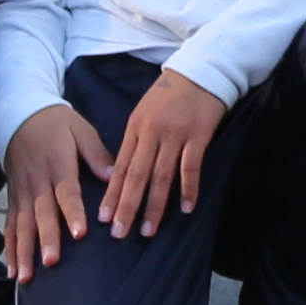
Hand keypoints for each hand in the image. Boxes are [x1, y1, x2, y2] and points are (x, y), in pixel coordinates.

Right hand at [1, 103, 100, 277]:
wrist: (20, 115)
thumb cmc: (58, 124)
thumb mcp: (81, 129)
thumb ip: (96, 154)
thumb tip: (113, 177)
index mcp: (57, 163)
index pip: (66, 191)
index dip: (72, 212)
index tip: (80, 233)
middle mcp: (37, 181)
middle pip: (41, 213)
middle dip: (46, 238)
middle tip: (52, 262)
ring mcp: (22, 192)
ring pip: (22, 225)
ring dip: (24, 251)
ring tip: (26, 276)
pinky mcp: (13, 198)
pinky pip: (10, 226)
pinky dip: (9, 248)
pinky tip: (13, 269)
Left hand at [99, 68, 230, 235]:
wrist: (201, 71)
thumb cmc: (170, 94)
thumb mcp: (144, 112)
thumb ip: (135, 140)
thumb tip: (122, 173)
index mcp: (135, 127)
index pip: (120, 167)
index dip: (112, 194)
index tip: (104, 218)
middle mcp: (152, 132)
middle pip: (136, 175)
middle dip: (126, 207)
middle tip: (120, 233)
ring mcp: (175, 134)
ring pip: (161, 176)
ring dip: (154, 206)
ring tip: (148, 230)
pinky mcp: (198, 135)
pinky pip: (191, 167)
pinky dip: (188, 189)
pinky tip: (186, 208)